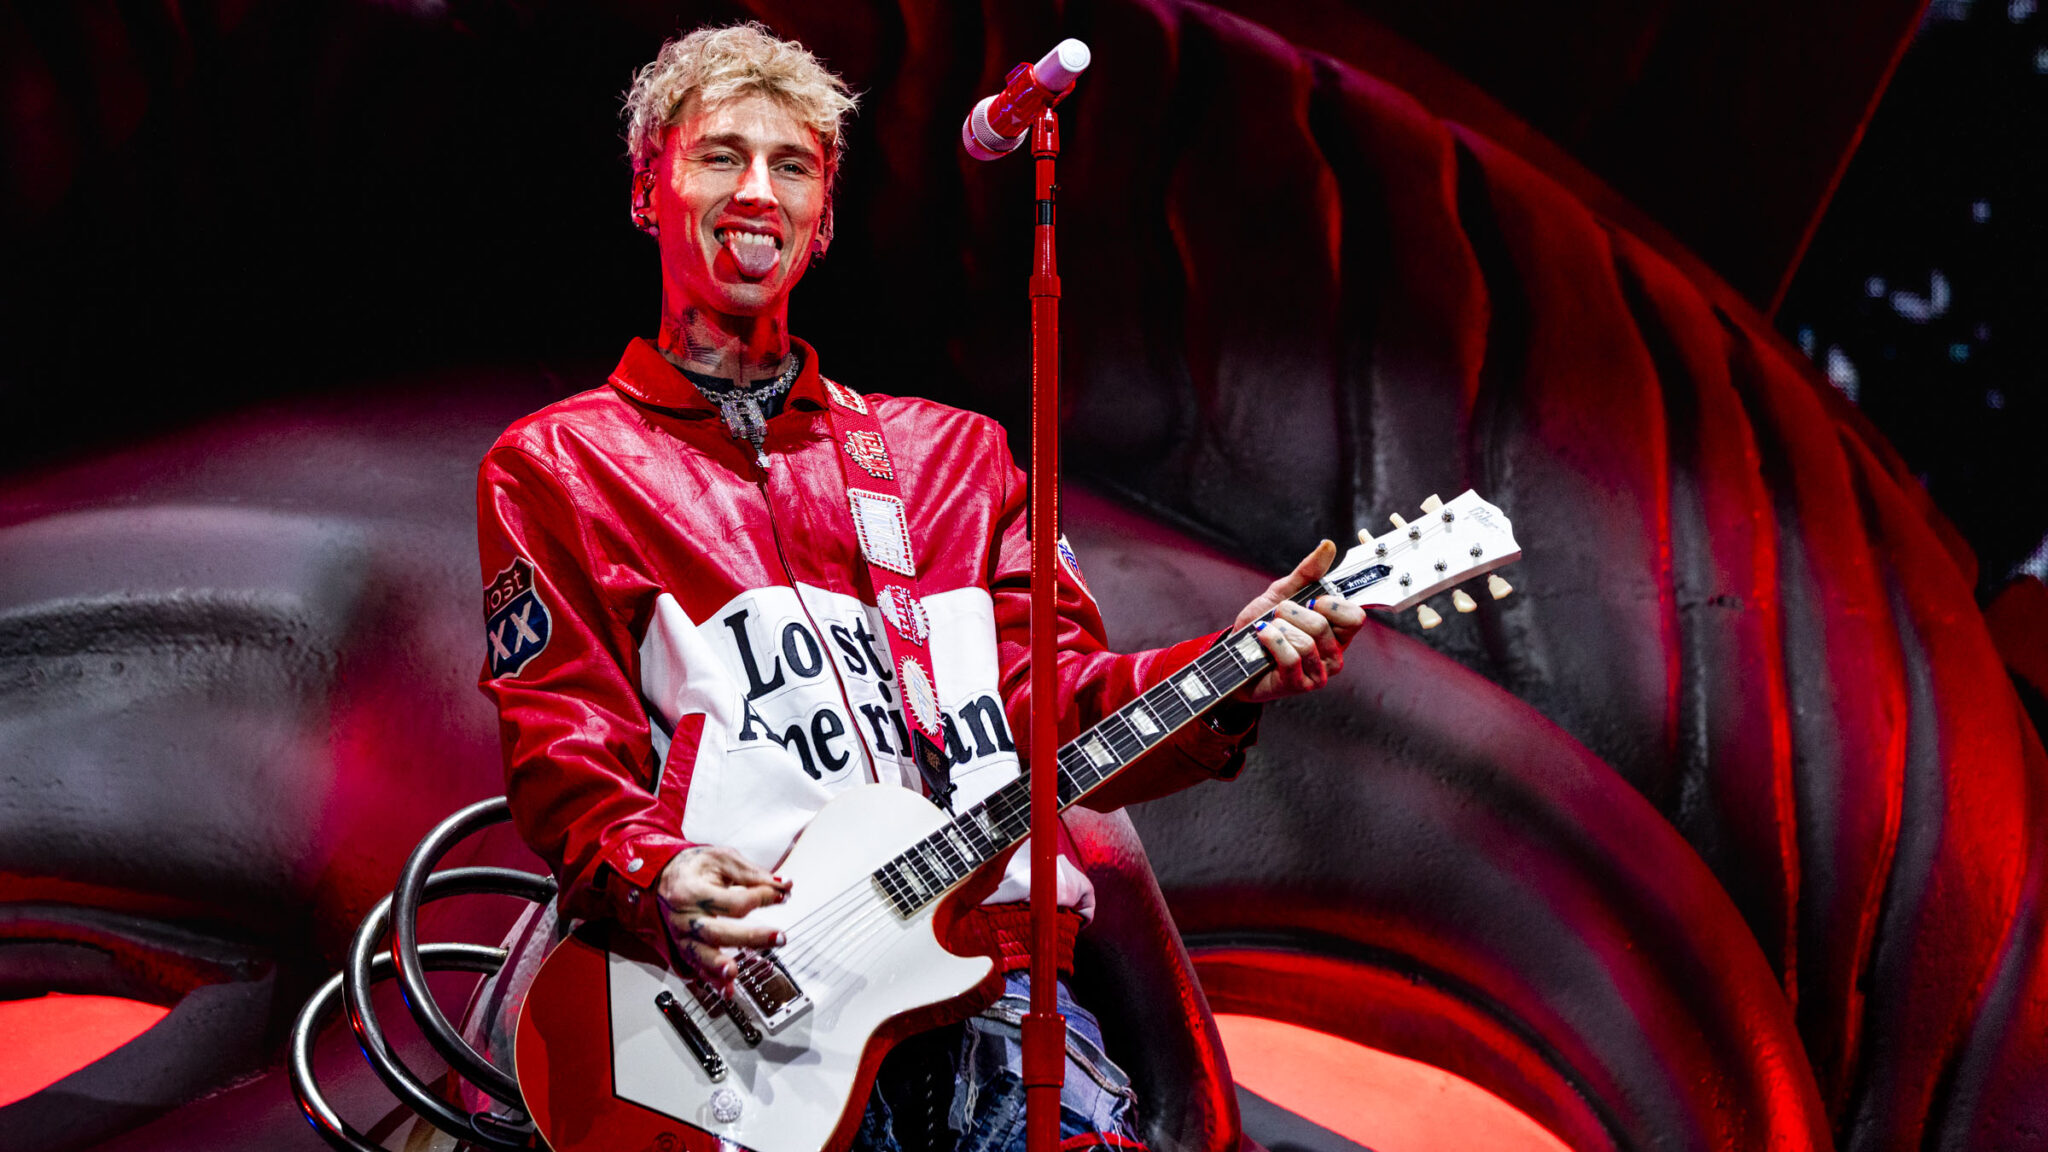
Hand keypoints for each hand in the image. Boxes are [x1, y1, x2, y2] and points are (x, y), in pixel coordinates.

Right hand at [655, 845, 791, 994]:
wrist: (662, 876)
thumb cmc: (694, 866)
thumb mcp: (722, 859)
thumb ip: (752, 874)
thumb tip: (784, 884)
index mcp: (692, 890)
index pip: (731, 901)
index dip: (760, 898)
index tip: (780, 894)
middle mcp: (684, 916)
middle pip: (716, 931)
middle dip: (749, 937)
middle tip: (778, 937)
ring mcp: (682, 936)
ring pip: (700, 955)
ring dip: (718, 966)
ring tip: (734, 972)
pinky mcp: (684, 949)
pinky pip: (697, 969)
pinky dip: (713, 982)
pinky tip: (727, 991)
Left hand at [1231, 540, 1366, 703]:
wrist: (1233, 655)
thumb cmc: (1262, 627)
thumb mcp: (1282, 593)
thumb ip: (1307, 572)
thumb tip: (1328, 546)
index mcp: (1337, 632)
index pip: (1355, 616)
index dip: (1331, 604)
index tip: (1310, 601)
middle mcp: (1334, 654)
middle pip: (1323, 624)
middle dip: (1292, 613)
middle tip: (1278, 616)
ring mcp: (1318, 673)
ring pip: (1306, 642)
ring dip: (1278, 629)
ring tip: (1268, 630)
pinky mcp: (1299, 685)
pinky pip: (1291, 657)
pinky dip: (1271, 641)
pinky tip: (1262, 637)